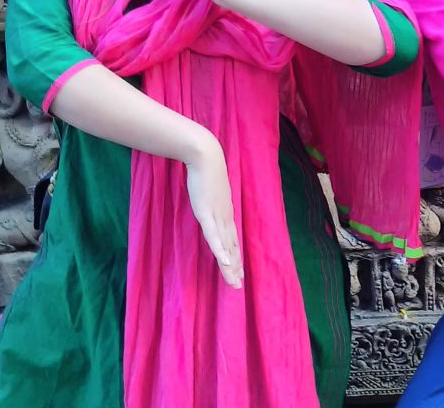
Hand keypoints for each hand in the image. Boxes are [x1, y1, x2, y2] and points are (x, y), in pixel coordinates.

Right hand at [184, 135, 243, 288]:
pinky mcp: (207, 213)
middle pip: (231, 248)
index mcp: (225, 214)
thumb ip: (211, 202)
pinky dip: (220, 250)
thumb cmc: (206, 172)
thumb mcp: (211, 192)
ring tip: (234, 281)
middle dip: (234, 268)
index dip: (235, 258)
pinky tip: (225, 263)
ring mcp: (217, 216)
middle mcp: (225, 218)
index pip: (232, 241)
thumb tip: (210, 206)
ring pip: (225, 246)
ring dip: (230, 265)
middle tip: (238, 286)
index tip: (238, 273)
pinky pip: (214, 236)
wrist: (206, 157)